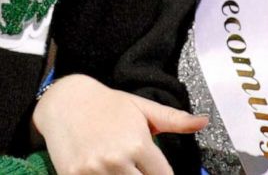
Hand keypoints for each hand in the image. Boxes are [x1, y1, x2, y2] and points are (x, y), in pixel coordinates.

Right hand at [32, 74, 206, 174]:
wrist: (64, 100)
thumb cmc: (106, 104)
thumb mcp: (142, 108)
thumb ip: (174, 119)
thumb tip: (204, 122)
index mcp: (138, 144)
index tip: (157, 172)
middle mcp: (116, 160)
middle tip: (138, 169)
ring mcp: (92, 171)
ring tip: (123, 170)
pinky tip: (106, 174)